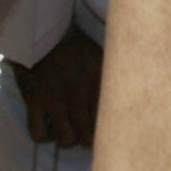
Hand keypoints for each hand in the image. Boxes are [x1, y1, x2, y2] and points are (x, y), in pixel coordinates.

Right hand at [19, 26, 103, 149]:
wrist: (45, 31)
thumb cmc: (77, 47)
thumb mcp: (103, 59)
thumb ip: (115, 79)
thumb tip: (136, 94)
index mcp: (97, 85)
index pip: (108, 123)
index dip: (106, 131)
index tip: (104, 129)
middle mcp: (78, 96)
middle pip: (87, 138)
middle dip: (86, 138)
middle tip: (83, 131)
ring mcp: (55, 99)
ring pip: (65, 139)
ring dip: (66, 138)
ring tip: (66, 129)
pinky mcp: (34, 100)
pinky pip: (38, 133)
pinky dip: (42, 135)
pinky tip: (47, 127)